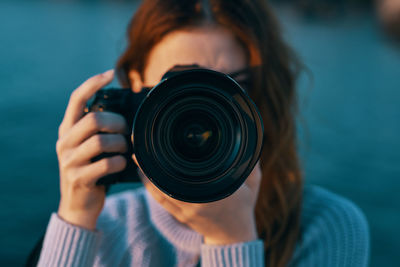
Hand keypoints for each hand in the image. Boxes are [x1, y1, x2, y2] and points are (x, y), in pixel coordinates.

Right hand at [56, 70, 127, 229]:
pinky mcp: (79, 179)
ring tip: (126, 150)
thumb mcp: (89, 148)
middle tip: (127, 131)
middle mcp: (64, 142)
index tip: (109, 73)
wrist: (79, 206)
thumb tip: (126, 113)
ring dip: (121, 144)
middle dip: (117, 122)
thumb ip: (98, 131)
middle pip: (93, 119)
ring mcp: (69, 161)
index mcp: (67, 130)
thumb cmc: (92, 171)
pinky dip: (120, 163)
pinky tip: (123, 165)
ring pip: (101, 141)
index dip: (92, 84)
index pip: (76, 99)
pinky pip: (106, 164)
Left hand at [137, 154, 261, 244]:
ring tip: (138, 158)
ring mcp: (186, 210)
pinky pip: (160, 201)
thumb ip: (251, 162)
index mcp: (215, 191)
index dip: (171, 160)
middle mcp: (197, 201)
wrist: (234, 235)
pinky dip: (150, 187)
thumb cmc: (244, 206)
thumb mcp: (253, 183)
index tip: (161, 143)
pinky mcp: (180, 215)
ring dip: (146, 175)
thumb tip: (250, 141)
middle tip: (141, 146)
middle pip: (166, 180)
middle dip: (151, 164)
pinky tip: (144, 175)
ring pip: (159, 191)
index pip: (189, 173)